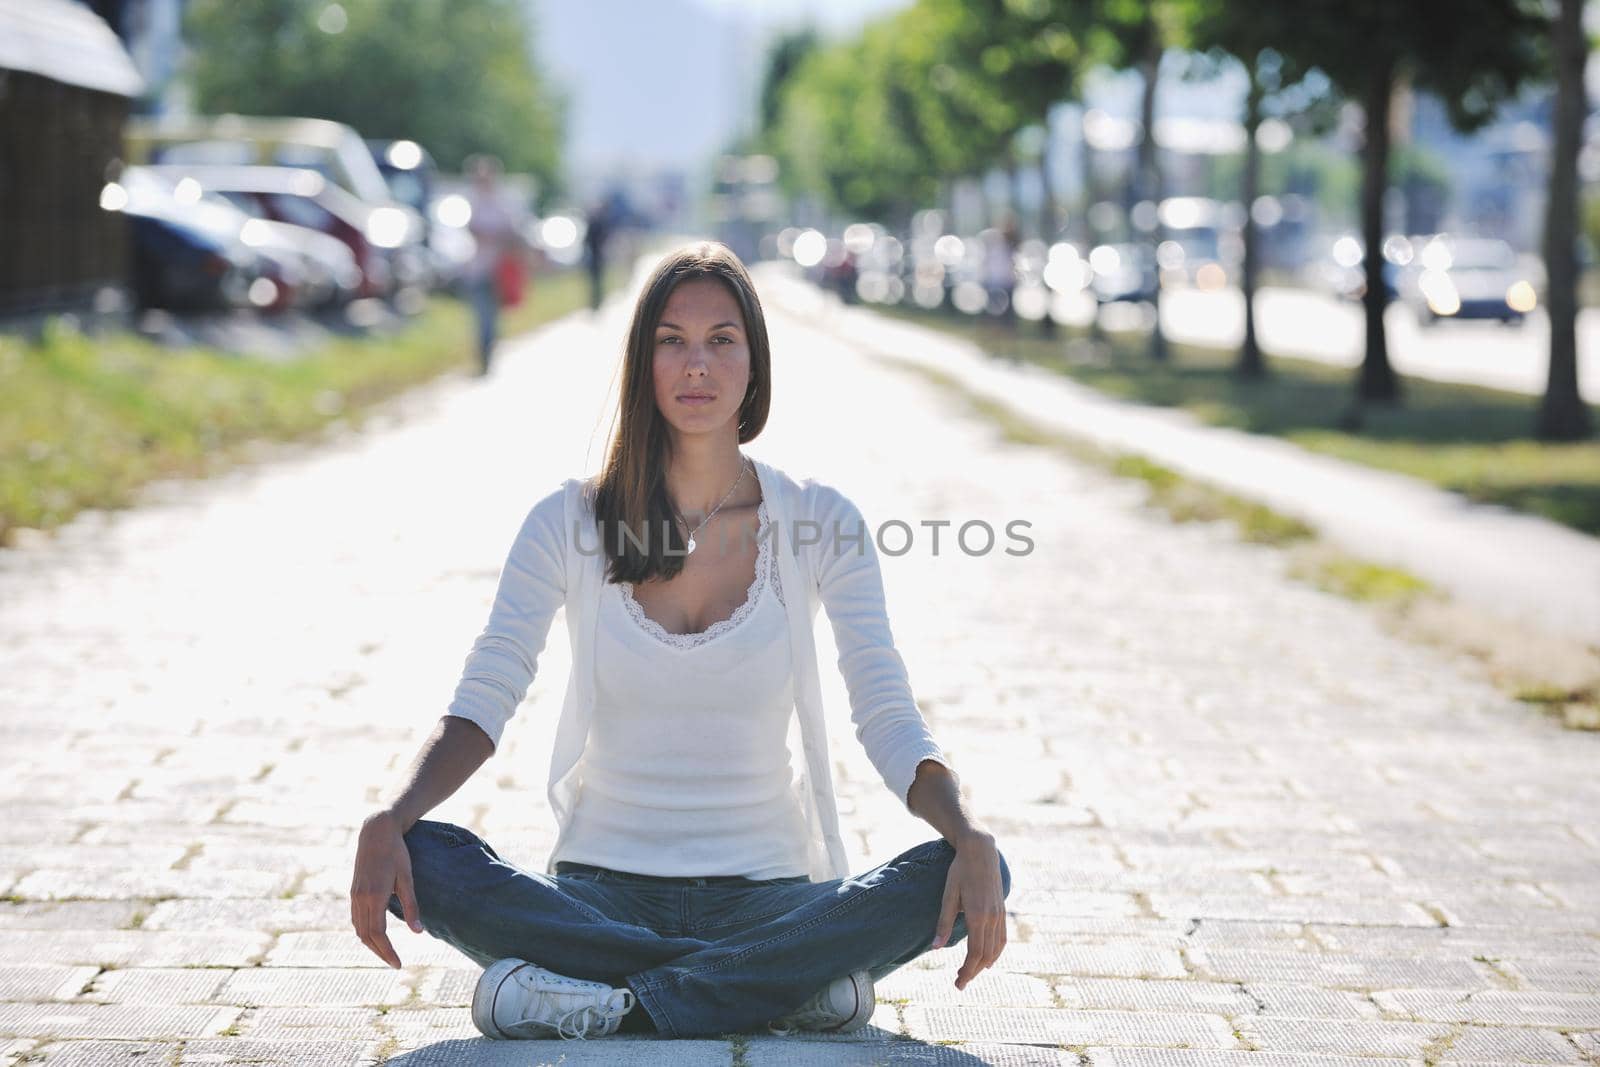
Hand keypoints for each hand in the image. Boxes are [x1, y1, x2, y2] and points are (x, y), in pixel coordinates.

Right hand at [350, 810, 421, 968]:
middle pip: (366, 936)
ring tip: (386, 952)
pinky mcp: (353, 891)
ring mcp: (354, 895)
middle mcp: (360, 898)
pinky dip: (364, 931)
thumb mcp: (407, 878)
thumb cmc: (396, 853)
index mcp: (374, 896)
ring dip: (371, 944)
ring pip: (359, 929)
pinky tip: (374, 934)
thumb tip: (418, 932)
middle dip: (380, 952)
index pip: (378, 934)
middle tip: (395, 963)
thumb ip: (411, 906)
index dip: (388, 951)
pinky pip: (356, 918)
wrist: (376, 832)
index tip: (398, 964)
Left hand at [930, 831, 1006, 990]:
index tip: (958, 983)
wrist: (981, 851)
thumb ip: (943, 923)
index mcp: (977, 915)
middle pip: (986, 955)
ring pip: (996, 949)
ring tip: (971, 973)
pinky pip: (1002, 938)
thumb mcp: (948, 895)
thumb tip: (934, 948)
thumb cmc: (960, 871)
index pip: (974, 953)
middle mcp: (992, 918)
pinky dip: (996, 952)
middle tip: (960, 983)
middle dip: (973, 972)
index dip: (967, 971)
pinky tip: (988, 957)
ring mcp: (1000, 914)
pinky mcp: (1002, 910)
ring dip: (984, 964)